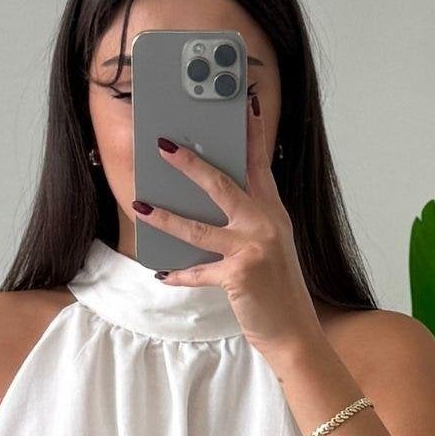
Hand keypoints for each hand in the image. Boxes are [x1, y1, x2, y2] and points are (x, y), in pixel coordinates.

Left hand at [131, 90, 321, 359]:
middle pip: (222, 184)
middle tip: (164, 146)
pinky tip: (161, 273)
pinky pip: (199, 271)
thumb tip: (203, 206)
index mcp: (273, 212)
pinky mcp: (240, 274)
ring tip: (140, 205)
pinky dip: (179, 275)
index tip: (244, 104)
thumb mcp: (269, 247)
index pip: (259, 164)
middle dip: (190, 164)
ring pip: (198, 227)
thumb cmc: (276, 289)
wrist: (294, 331)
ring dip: (165, 217)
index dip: (251, 133)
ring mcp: (254, 248)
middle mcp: (265, 223)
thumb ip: (245, 222)